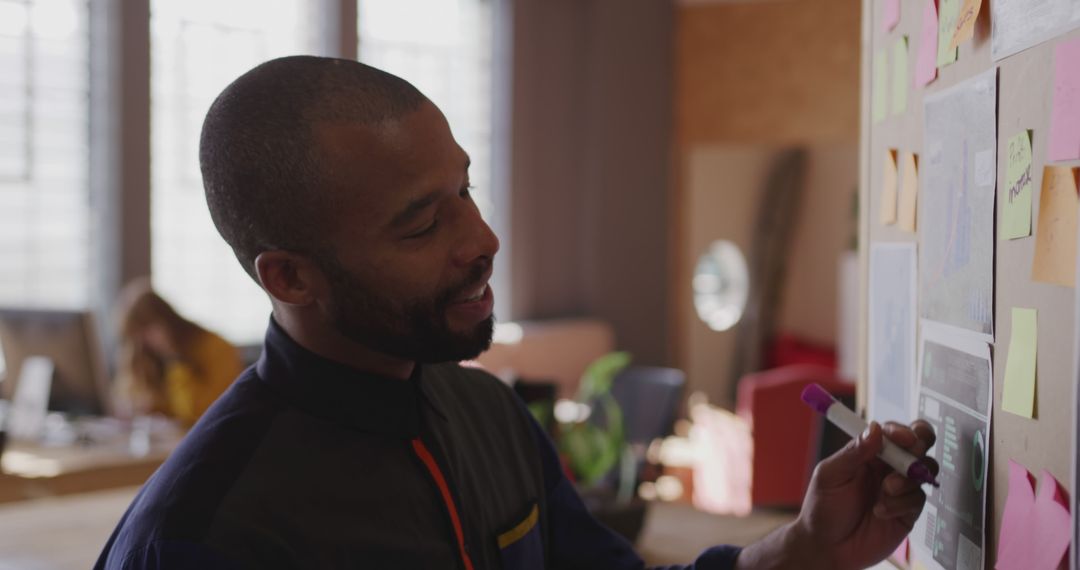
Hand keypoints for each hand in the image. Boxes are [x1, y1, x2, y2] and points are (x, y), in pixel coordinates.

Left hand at [794, 420, 937, 569]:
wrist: (827, 547)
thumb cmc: (823, 508)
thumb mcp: (831, 475)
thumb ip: (854, 452)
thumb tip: (876, 428)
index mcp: (867, 454)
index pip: (892, 433)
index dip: (902, 431)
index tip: (904, 437)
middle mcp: (887, 468)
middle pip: (917, 447)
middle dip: (919, 446)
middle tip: (912, 453)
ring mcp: (900, 490)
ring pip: (923, 471)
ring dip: (908, 477)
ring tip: (887, 489)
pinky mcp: (907, 512)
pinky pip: (918, 499)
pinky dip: (902, 503)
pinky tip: (881, 511)